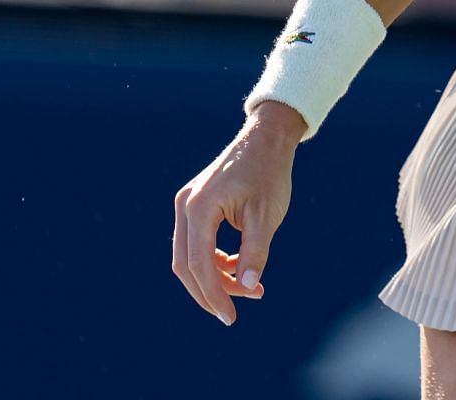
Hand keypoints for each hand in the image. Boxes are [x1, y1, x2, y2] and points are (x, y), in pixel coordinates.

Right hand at [171, 101, 302, 324]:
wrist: (267, 138)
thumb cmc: (270, 173)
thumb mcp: (266, 214)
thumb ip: (256, 251)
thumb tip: (248, 285)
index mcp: (199, 207)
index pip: (200, 264)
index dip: (214, 294)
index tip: (230, 317)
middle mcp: (185, 206)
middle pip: (186, 265)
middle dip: (211, 291)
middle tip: (236, 311)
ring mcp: (186, 205)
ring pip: (191, 256)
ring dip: (216, 277)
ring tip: (251, 287)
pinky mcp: (195, 206)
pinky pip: (197, 243)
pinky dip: (215, 260)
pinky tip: (239, 269)